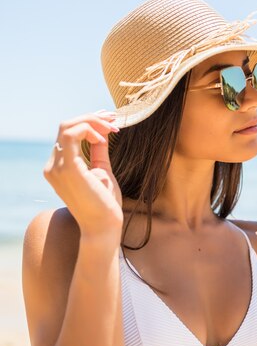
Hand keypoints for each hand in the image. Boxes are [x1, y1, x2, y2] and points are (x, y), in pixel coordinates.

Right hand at [43, 111, 123, 238]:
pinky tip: (104, 137)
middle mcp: (53, 166)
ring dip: (92, 121)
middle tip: (113, 119)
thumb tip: (102, 133)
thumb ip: (99, 152)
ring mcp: (57, 167)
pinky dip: (89, 129)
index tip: (110, 123)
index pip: (67, 134)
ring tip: (112, 127)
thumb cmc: (104, 205)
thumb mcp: (102, 171)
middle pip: (66, 126)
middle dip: (92, 118)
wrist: (104, 227)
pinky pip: (71, 134)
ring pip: (67, 126)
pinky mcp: (67, 168)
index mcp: (58, 167)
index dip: (89, 123)